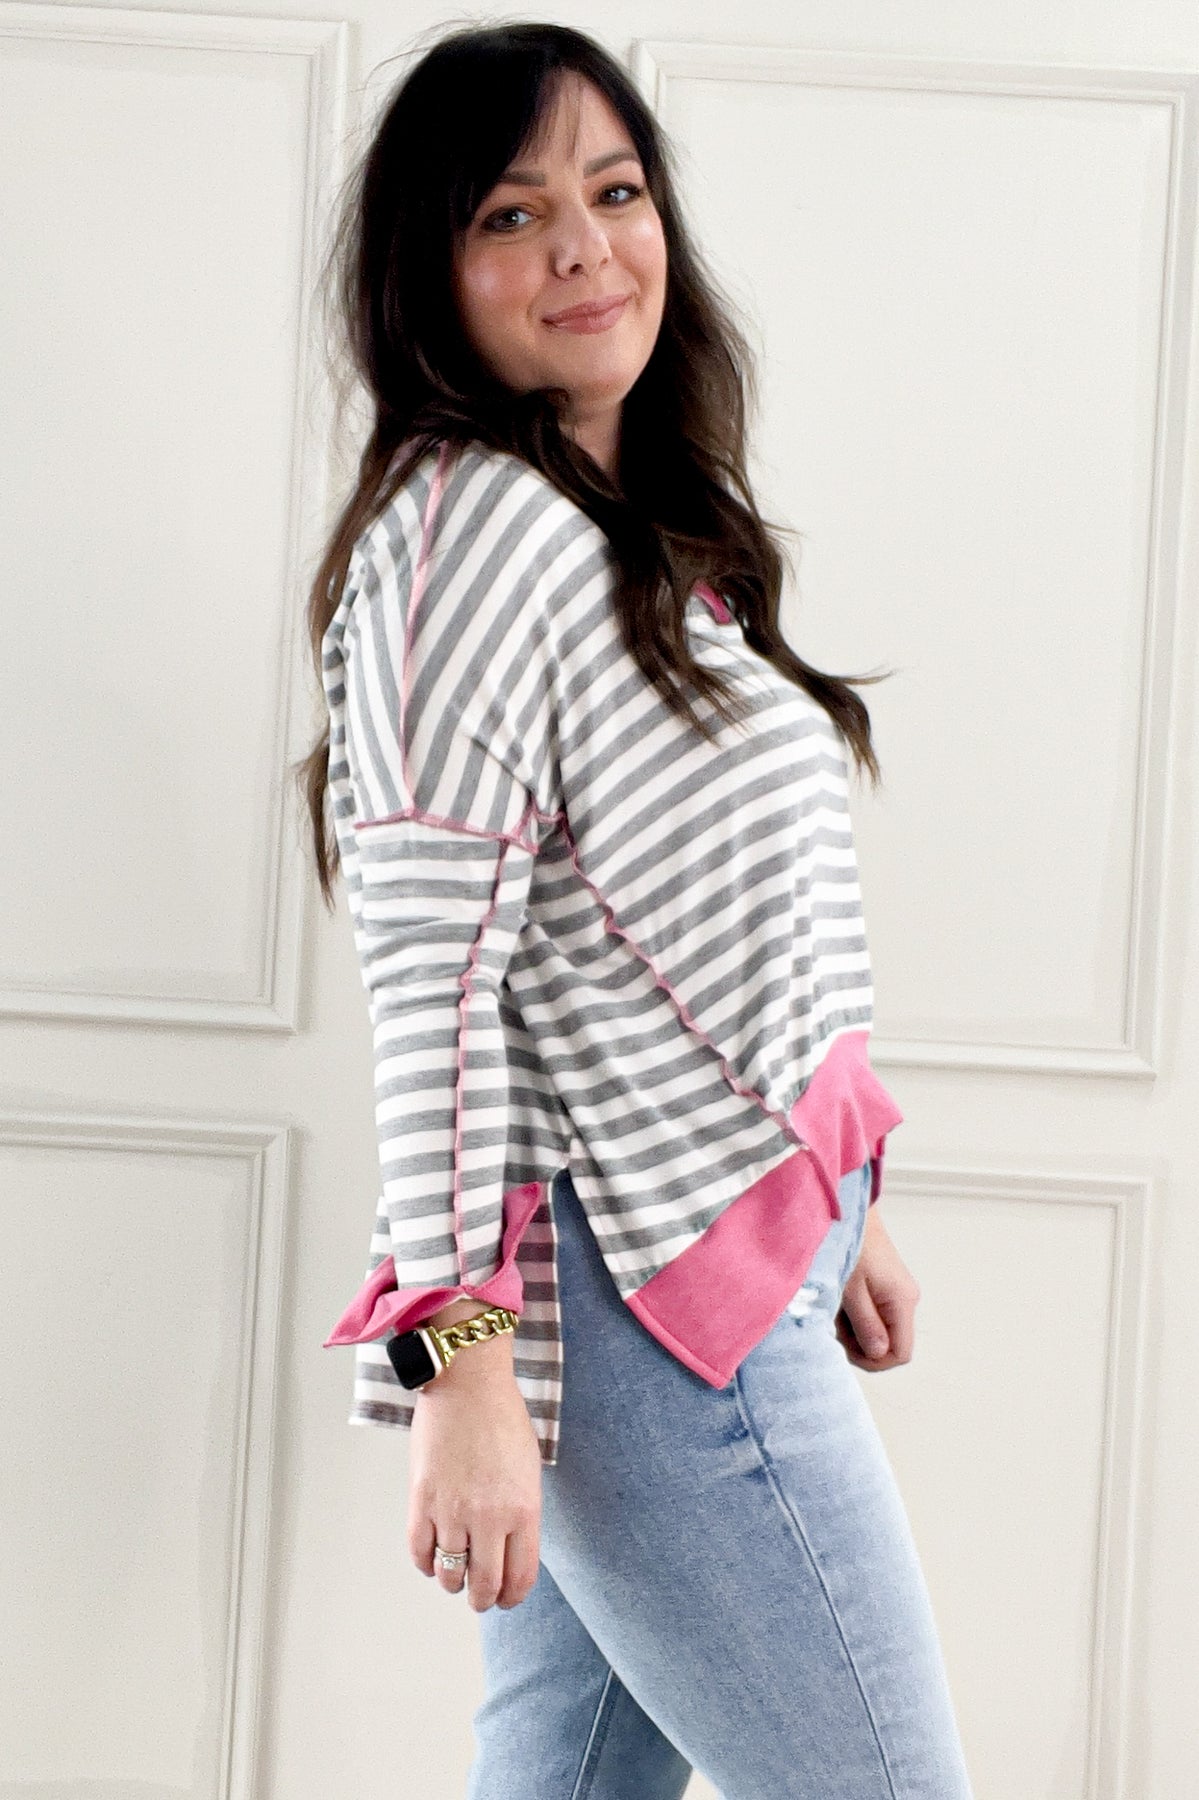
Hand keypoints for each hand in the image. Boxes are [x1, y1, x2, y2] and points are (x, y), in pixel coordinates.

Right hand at [406, 1319, 542, 1612]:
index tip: (506, 1598)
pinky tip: (433, 1555)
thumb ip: (522, 1515)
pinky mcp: (421, 1500)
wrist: (468, 1384)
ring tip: (455, 1573)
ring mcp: (452, 1511)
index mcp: (524, 1510)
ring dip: (453, 1582)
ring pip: (449, 1576)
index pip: (520, 1579)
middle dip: (482, 1599)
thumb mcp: (528, 1471)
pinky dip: (426, 1563)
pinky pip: (419, 1553)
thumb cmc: (502, 1420)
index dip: (512, 1597)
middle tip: (479, 1595)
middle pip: (483, 1587)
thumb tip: (510, 1553)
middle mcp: (489, 1518)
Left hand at [834, 1205, 920, 1370]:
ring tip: (834, 1307)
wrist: (849, 1209)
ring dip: (853, 1327)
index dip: (874, 1360)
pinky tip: (839, 1299)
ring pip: (878, 1329)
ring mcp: (896, 1292)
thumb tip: (878, 1355)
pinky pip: (872, 1313)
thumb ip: (866, 1325)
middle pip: (888, 1343)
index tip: (846, 1349)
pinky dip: (853, 1313)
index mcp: (902, 1302)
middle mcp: (905, 1299)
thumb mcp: (851, 1289)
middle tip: (834, 1325)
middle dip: (859, 1343)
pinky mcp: (885, 1285)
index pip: (900, 1354)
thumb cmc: (850, 1244)